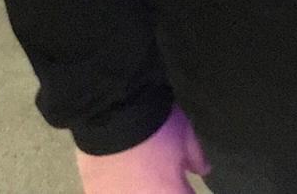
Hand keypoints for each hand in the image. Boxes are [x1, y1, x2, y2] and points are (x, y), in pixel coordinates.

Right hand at [76, 106, 208, 193]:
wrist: (112, 111)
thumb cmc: (156, 124)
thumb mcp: (186, 134)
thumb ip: (196, 157)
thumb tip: (203, 170)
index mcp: (170, 193)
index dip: (185, 190)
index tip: (182, 183)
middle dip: (163, 189)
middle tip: (160, 176)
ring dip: (140, 188)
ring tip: (138, 173)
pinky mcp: (93, 191)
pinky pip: (110, 193)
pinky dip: (117, 187)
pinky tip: (117, 175)